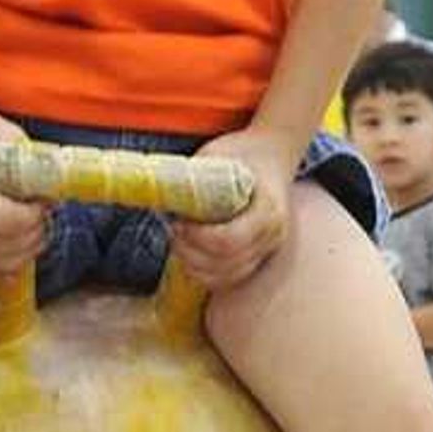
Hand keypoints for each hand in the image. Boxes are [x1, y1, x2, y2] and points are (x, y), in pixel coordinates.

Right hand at [0, 108, 46, 285]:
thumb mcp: (8, 136)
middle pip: (3, 248)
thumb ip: (34, 162)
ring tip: (35, 228)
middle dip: (34, 235)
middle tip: (45, 214)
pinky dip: (4, 266)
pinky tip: (21, 249)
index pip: (7, 222)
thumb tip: (61, 188)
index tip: (46, 201)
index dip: (35, 217)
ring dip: (23, 252)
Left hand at [171, 130, 299, 291]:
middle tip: (173, 231)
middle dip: (191, 253)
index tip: (179, 223)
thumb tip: (158, 197)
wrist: (274, 154)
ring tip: (180, 241)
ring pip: (227, 277)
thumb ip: (194, 179)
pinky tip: (192, 253)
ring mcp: (268, 248)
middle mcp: (273, 235)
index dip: (198, 239)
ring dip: (196, 266)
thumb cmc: (243, 152)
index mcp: (267, 209)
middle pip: (226, 264)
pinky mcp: (259, 257)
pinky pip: (231, 278)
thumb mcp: (217, 155)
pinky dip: (207, 273)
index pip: (228, 241)